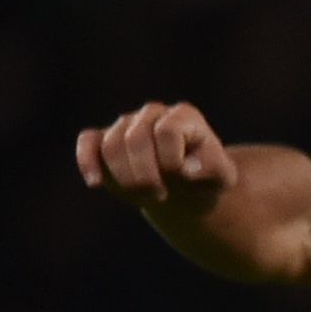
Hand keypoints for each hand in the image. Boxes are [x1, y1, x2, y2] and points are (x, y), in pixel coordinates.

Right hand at [76, 101, 238, 217]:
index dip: (170, 159)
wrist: (186, 189)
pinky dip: (88, 162)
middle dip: (145, 174)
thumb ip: (213, 169)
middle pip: (135, 138)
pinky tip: (96, 184)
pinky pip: (88, 142)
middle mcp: (152, 114)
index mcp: (183, 117)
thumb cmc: (206, 179)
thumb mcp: (222, 178)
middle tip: (159, 196)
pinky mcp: (104, 139)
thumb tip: (187, 169)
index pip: (166, 131)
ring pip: (111, 145)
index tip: (180, 178)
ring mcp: (126, 125)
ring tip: (143, 197)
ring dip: (124, 177)